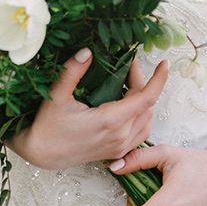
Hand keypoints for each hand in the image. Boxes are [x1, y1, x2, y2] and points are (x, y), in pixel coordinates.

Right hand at [7, 50, 167, 169]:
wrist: (42, 153)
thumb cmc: (48, 126)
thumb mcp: (57, 95)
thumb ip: (72, 71)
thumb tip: (87, 52)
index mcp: (110, 121)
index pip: (146, 97)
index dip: (158, 79)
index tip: (163, 64)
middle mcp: (121, 135)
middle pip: (147, 105)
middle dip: (143, 82)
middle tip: (128, 66)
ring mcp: (121, 146)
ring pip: (147, 119)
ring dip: (143, 99)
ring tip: (129, 82)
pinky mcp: (118, 151)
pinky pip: (141, 132)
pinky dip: (141, 115)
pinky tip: (129, 105)